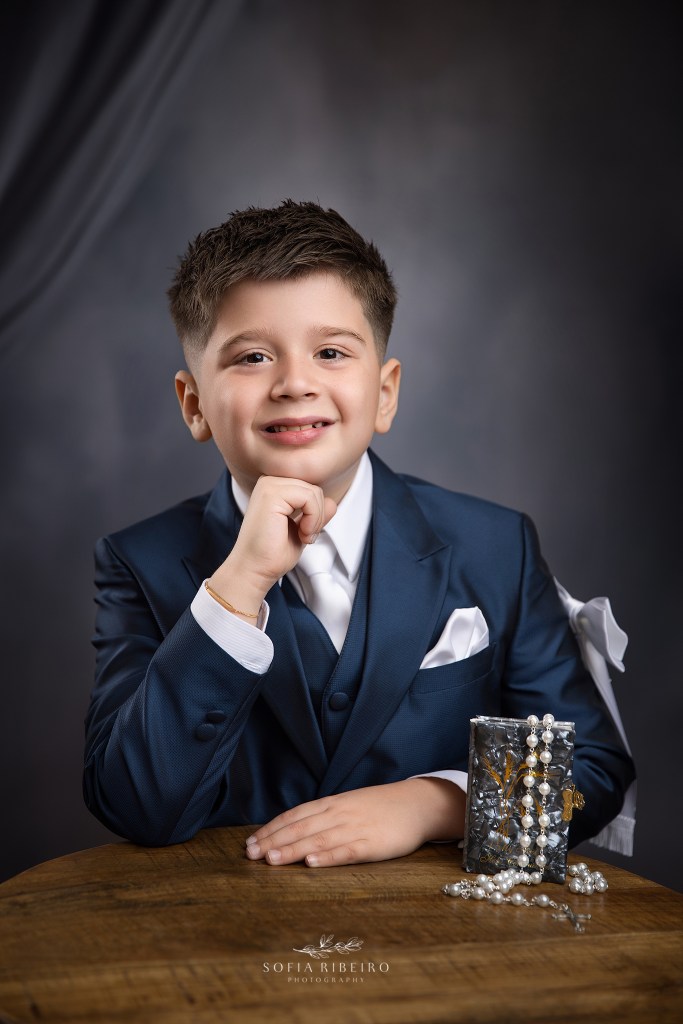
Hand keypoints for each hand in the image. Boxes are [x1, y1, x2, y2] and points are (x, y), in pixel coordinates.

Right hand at [208, 476, 336, 616]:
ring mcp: (269, 486)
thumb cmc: (272, 554)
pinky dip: (313, 518)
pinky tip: (301, 533)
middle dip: (318, 516)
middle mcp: (270, 482)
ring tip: (303, 535)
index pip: (311, 489)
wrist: (254, 569)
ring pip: (314, 492)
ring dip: (315, 519)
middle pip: (314, 489)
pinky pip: (309, 497)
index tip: (305, 533)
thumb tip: (332, 503)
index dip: (316, 513)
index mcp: (275, 488)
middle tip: (305, 536)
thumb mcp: (302, 529)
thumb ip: (315, 514)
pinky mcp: (271, 495)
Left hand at [244, 778, 464, 867]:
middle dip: (274, 841)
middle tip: (250, 854)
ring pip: (319, 838)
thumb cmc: (380, 808)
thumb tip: (293, 830)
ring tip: (272, 860)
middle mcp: (340, 813)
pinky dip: (328, 856)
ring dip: (293, 849)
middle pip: (301, 827)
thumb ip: (324, 816)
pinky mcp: (373, 843)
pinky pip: (347, 850)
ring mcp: (356, 828)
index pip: (295, 815)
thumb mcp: (348, 806)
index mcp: (332, 804)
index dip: (272, 829)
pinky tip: (313, 862)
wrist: (418, 804)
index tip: (250, 842)